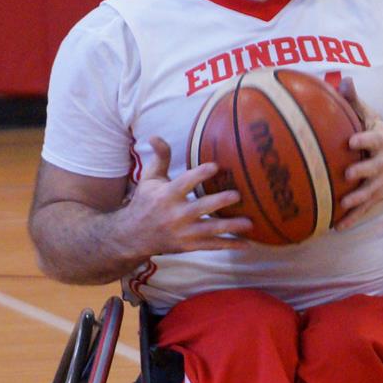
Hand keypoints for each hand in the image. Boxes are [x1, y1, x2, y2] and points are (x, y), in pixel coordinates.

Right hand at [121, 137, 250, 251]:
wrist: (133, 236)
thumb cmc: (145, 202)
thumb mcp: (150, 179)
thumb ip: (160, 158)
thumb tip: (156, 136)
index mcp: (166, 195)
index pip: (184, 183)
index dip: (199, 175)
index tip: (215, 166)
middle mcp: (175, 215)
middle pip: (201, 208)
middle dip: (219, 202)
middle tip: (238, 195)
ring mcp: (184, 232)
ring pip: (210, 229)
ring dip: (230, 226)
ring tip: (249, 222)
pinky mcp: (189, 246)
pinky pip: (211, 246)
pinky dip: (229, 245)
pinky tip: (246, 244)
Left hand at [334, 76, 382, 229]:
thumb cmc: (381, 139)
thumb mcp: (373, 119)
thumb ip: (356, 102)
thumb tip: (342, 79)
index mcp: (381, 143)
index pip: (373, 140)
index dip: (363, 140)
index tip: (351, 141)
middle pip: (373, 169)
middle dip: (363, 172)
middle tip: (348, 174)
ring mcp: (380, 183)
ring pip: (369, 193)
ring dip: (357, 199)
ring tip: (343, 203)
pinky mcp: (376, 199)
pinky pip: (363, 211)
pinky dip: (351, 220)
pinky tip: (336, 227)